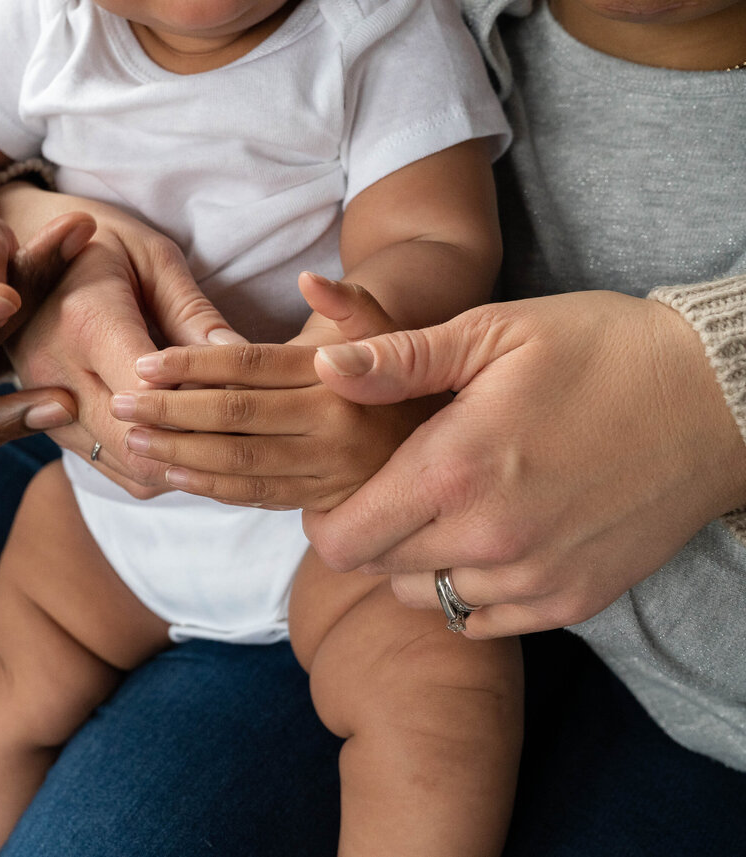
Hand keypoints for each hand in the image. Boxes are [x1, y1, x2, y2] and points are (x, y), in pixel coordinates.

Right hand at [0, 185, 241, 495]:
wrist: (17, 261)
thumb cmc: (97, 246)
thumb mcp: (152, 258)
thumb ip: (194, 313)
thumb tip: (247, 359)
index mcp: (85, 321)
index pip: (153, 392)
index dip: (206, 401)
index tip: (250, 392)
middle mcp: (58, 375)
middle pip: (142, 445)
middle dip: (202, 445)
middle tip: (253, 430)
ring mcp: (48, 409)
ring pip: (132, 472)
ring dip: (185, 464)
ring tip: (229, 439)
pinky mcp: (54, 430)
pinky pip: (117, 472)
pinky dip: (160, 466)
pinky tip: (191, 441)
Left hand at [114, 274, 440, 508]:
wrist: (447, 439)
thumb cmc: (401, 371)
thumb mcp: (388, 329)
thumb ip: (349, 303)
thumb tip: (308, 279)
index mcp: (337, 378)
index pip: (251, 369)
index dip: (193, 365)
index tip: (146, 362)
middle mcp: (332, 427)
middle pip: (234, 418)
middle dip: (171, 410)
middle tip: (119, 401)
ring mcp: (326, 471)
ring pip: (238, 462)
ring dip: (179, 452)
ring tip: (131, 437)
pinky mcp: (320, 501)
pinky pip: (256, 496)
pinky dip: (210, 486)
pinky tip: (172, 473)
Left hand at [308, 290, 745, 636]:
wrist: (720, 398)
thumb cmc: (601, 351)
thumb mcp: (494, 331)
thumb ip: (400, 360)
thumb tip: (324, 369)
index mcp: (453, 469)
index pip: (342, 541)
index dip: (324, 519)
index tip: (340, 492)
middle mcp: (486, 538)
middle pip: (377, 570)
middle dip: (369, 533)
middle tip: (395, 491)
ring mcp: (533, 579)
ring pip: (427, 597)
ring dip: (416, 563)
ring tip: (445, 511)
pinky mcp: (573, 602)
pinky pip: (484, 621)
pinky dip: (470, 591)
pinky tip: (489, 541)